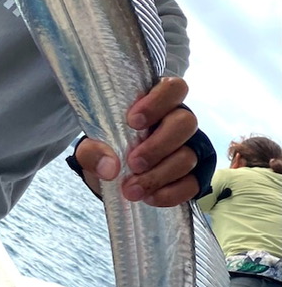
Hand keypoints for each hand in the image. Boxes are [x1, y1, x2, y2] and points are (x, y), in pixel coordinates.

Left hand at [76, 77, 201, 206]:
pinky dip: (171, 193)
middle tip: (133, 163)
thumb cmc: (108, 152)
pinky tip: (150, 198)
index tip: (133, 121)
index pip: (173, 88)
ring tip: (132, 189)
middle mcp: (177, 122)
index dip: (158, 102)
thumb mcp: (92, 149)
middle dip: (158, 145)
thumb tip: (109, 167)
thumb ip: (93, 152)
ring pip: (188, 156)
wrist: (113, 183)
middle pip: (186, 122)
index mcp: (156, 104)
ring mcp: (189, 149)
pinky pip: (193, 183)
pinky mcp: (194, 176)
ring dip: (159, 175)